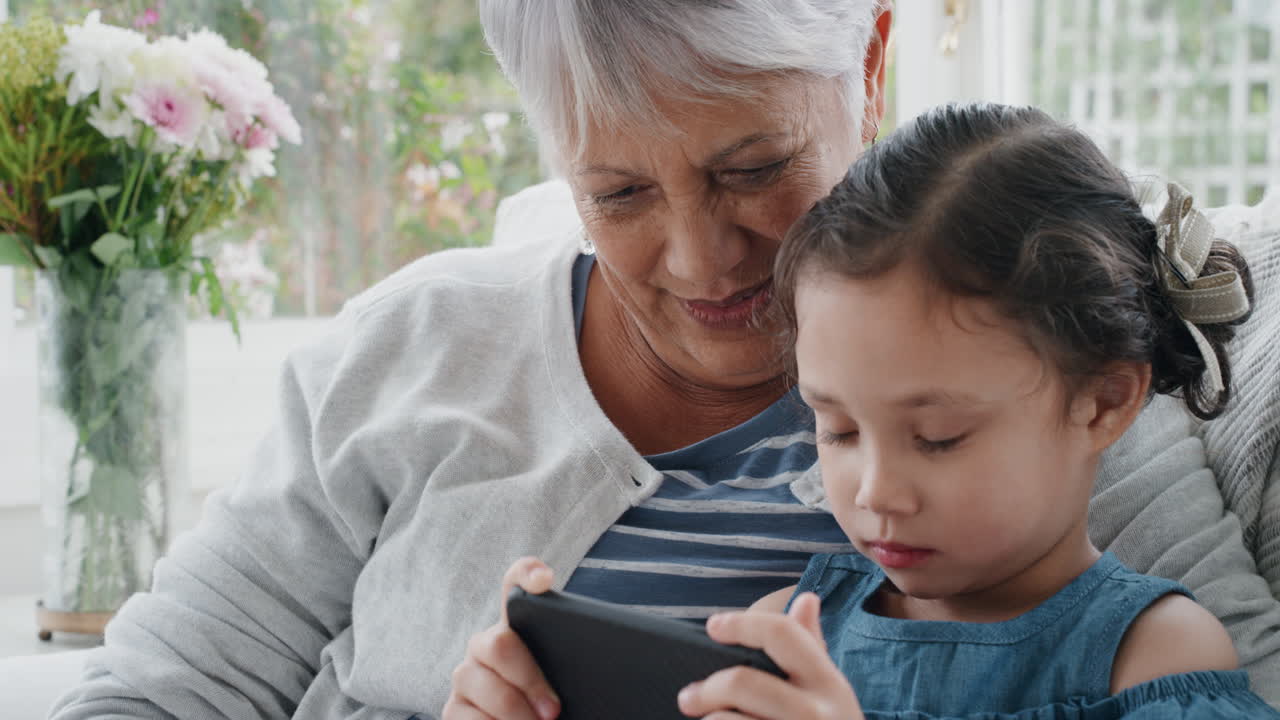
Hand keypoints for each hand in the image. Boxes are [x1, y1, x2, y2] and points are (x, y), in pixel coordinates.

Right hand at [443, 557, 561, 719]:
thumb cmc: (561, 706)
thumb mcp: (571, 679)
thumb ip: (572, 660)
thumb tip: (595, 660)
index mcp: (519, 629)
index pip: (515, 582)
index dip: (527, 573)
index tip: (545, 580)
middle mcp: (486, 645)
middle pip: (500, 644)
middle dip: (530, 680)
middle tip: (554, 710)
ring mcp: (466, 676)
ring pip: (484, 686)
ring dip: (516, 715)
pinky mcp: (454, 709)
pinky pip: (466, 717)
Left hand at [677, 592, 863, 719]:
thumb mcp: (831, 693)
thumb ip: (813, 650)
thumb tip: (806, 599)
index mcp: (830, 684)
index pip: (783, 634)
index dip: (742, 624)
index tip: (712, 626)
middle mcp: (819, 713)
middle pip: (742, 682)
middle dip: (707, 688)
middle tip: (688, 697)